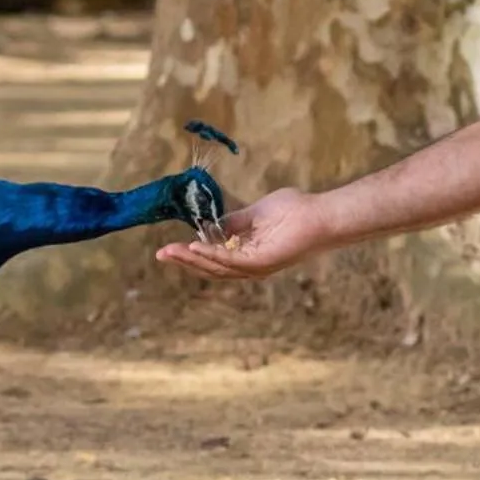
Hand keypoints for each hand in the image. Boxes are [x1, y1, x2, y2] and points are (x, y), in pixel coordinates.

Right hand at [155, 188, 325, 280]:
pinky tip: (193, 248)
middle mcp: (249, 266)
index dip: (190, 255)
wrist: (319, 214)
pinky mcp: (262, 263)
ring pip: (217, 268)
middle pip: (210, 268)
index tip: (169, 248)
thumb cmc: (294, 211)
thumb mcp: (254, 213)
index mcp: (247, 255)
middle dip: (184, 262)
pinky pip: (231, 262)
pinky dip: (211, 255)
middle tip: (160, 254)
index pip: (213, 259)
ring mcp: (256, 267)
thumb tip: (210, 225)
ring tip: (170, 252)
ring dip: (192, 260)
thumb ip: (233, 222)